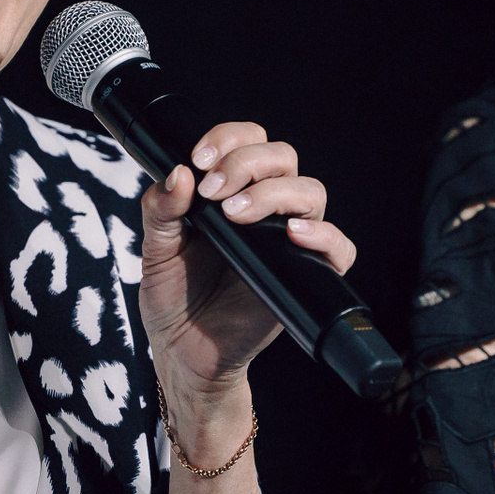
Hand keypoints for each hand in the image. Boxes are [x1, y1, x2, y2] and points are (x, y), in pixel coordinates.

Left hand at [139, 121, 357, 407]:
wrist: (184, 354)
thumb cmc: (174, 300)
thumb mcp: (155, 252)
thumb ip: (160, 211)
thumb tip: (177, 174)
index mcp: (230, 193)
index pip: (248, 142)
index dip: (229, 138)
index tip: (200, 159)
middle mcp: (264, 210)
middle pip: (283, 157)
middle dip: (248, 162)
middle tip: (215, 189)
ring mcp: (287, 240)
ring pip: (311, 192)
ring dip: (275, 193)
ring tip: (236, 214)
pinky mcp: (305, 274)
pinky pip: (339, 248)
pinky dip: (324, 236)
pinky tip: (292, 235)